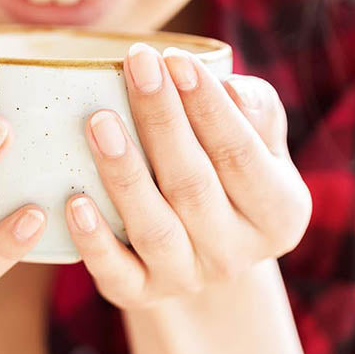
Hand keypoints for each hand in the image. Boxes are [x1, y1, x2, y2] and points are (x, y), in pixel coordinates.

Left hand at [64, 43, 310, 309]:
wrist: (204, 250)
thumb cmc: (228, 171)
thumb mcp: (258, 142)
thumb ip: (254, 110)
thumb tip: (230, 89)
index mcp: (280, 212)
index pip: (241, 153)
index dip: (208, 107)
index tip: (175, 59)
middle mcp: (238, 253)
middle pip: (194, 185)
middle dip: (162, 121)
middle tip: (135, 65)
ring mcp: (189, 279)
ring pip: (155, 228)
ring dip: (125, 174)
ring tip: (99, 121)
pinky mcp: (141, 294)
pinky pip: (116, 274)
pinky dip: (94, 241)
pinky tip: (74, 202)